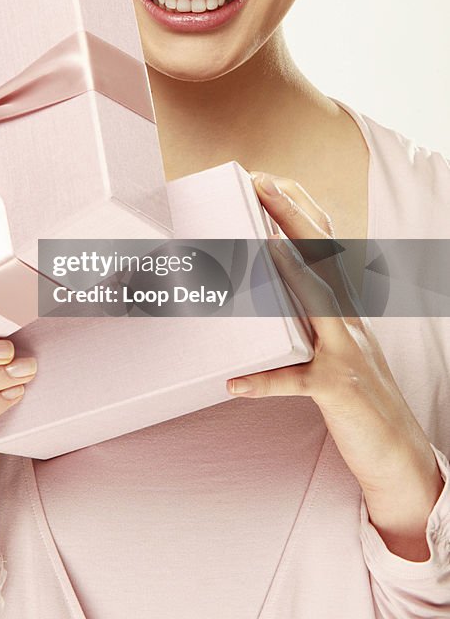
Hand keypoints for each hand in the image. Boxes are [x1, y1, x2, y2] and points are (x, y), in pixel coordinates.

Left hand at [225, 172, 443, 560]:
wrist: (399, 453)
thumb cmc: (357, 395)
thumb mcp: (333, 345)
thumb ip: (306, 316)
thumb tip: (267, 285)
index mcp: (344, 308)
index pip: (326, 246)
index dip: (301, 210)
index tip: (274, 180)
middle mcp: (349, 321)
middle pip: (323, 257)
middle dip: (292, 216)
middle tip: (262, 182)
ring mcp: (346, 352)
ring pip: (317, 302)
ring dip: (289, 269)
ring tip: (260, 244)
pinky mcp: (337, 389)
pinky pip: (297, 383)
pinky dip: (266, 381)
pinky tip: (235, 382)